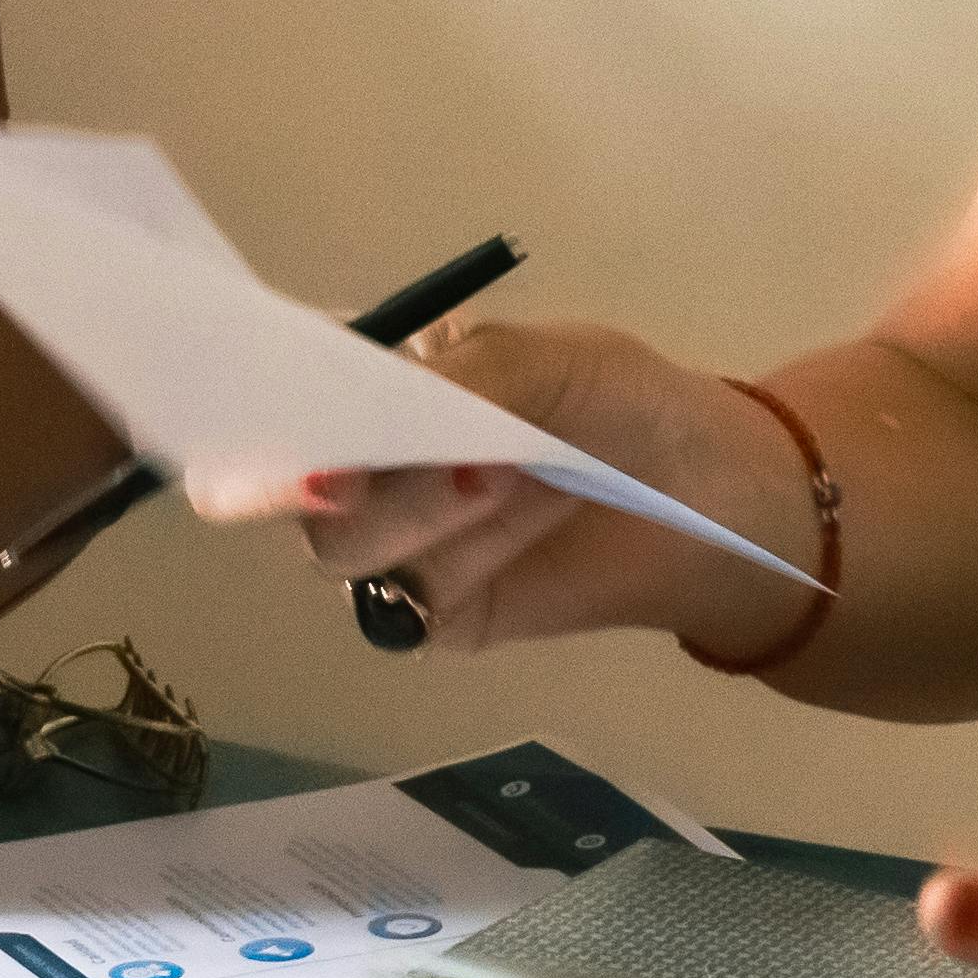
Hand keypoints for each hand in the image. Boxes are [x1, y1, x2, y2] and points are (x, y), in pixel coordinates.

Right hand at [177, 318, 816, 662]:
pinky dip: (463, 560)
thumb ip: (449, 384)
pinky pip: (406, 603)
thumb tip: (353, 434)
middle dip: (365, 469)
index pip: (278, 401)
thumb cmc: (624, 403)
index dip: (264, 409)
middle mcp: (367, 470)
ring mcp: (397, 547)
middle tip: (459, 451)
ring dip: (425, 512)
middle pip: (288, 491)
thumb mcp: (541, 361)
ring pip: (344, 551)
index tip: (295, 410)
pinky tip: (525, 523)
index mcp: (375, 391)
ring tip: (519, 475)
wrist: (713, 493)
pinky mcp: (437, 615)